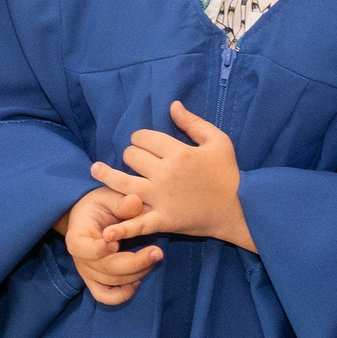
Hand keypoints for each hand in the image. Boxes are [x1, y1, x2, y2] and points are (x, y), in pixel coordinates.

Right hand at [57, 185, 160, 305]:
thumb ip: (122, 201)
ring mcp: (87, 272)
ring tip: (154, 256)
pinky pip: (106, 296)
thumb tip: (135, 203)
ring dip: (137, 272)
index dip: (97, 249)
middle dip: (134, 262)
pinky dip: (123, 294)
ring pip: (112, 281)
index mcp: (77, 235)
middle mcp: (80, 258)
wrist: (90, 217)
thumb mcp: (108, 196)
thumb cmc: (99, 205)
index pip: (80, 248)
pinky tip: (138, 281)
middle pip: (104, 268)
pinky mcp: (96, 281)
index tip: (115, 242)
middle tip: (157, 251)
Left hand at [94, 101, 253, 250]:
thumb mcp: (218, 142)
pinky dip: (121, 229)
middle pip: (131, 156)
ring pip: (122, 182)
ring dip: (105, 175)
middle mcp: (165, 173)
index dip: (140, 138)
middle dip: (131, 154)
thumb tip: (172, 105)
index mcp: (179, 153)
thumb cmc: (228, 174)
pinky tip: (104, 232)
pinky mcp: (163, 220)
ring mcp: (161, 198)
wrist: (241, 209)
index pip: (143, 138)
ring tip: (95, 170)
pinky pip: (137, 224)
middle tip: (137, 160)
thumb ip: (193, 122)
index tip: (144, 144)